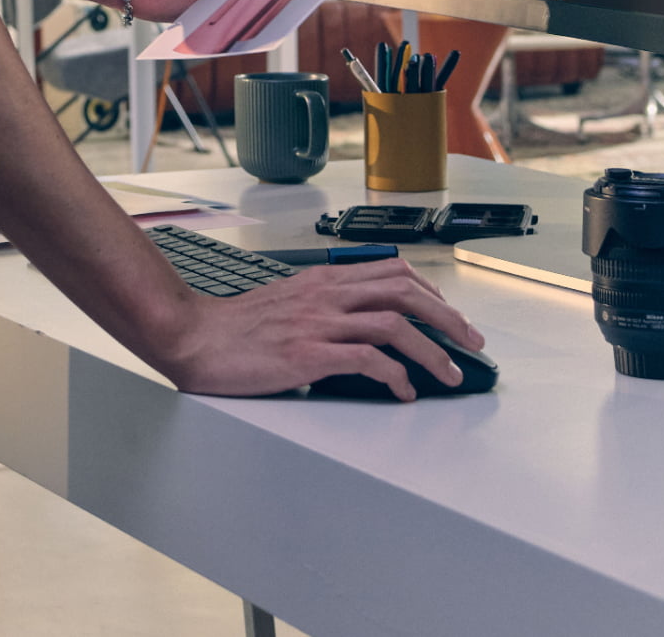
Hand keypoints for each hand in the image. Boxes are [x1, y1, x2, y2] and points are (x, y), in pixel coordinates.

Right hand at [145, 259, 486, 399]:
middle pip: (406, 291)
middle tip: (471, 343)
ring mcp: (318, 323)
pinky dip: (396, 376)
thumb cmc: (232, 328)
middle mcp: (326, 295)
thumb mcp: (284, 302)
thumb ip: (320, 306)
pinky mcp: (308, 353)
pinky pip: (369, 359)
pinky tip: (404, 391)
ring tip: (451, 374)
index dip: (430, 291)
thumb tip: (353, 326)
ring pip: (396, 324)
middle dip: (449, 318)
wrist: (192, 336)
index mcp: (322, 280)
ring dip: (434, 351)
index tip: (447, 314)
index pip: (391, 270)